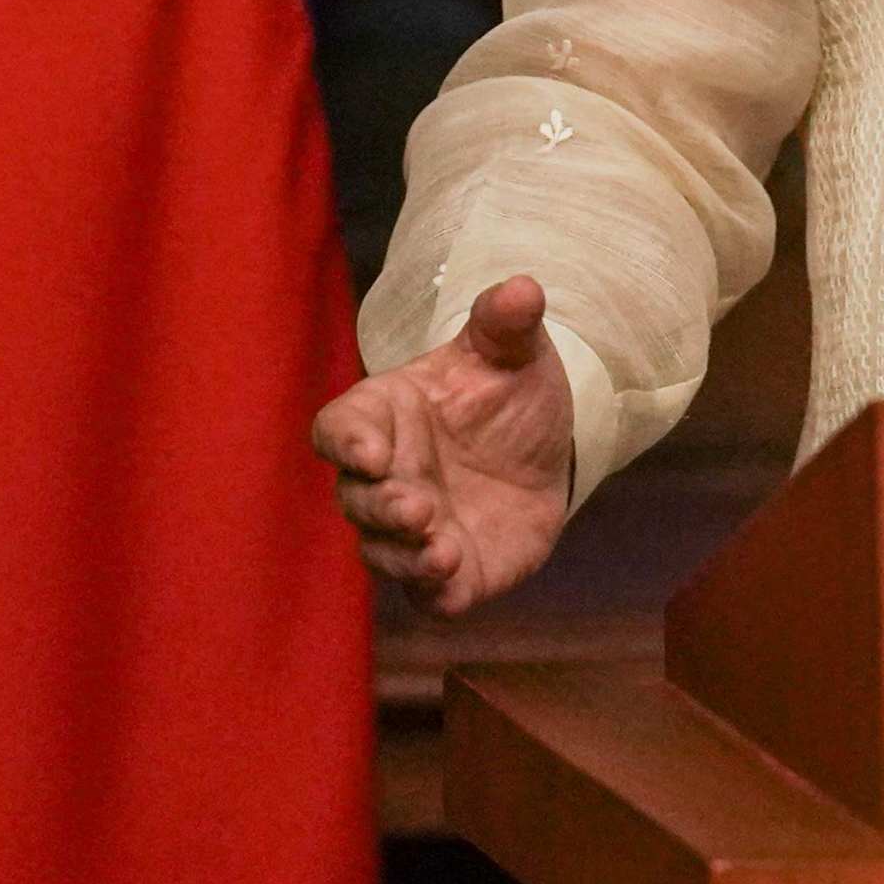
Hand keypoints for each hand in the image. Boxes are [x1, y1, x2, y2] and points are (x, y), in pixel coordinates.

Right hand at [310, 275, 574, 616]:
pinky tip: (453, 581)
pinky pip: (429, 595)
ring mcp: (414, 529)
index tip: (369, 451)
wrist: (544, 446)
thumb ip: (506, 321)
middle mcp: (388, 478)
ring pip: (384, 554)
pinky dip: (435, 593)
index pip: (339, 429)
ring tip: (439, 550)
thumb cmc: (505, 390)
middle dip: (381, 507)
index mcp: (385, 416)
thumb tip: (523, 288)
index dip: (346, 442)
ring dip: (404, 556)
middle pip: (356, 499)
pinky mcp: (451, 571)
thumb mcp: (511, 350)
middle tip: (416, 506)